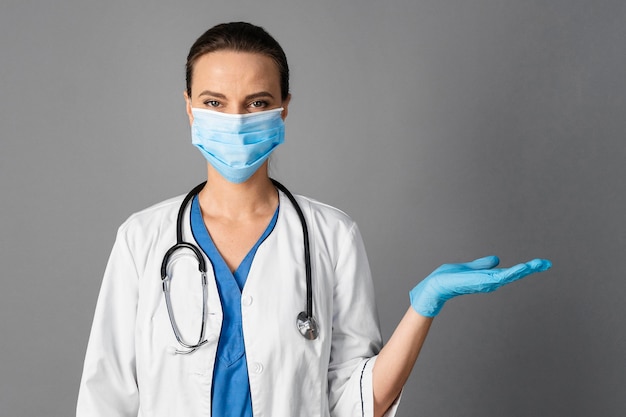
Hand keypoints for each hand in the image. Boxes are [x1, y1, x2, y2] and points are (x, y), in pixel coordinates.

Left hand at [409, 256, 551, 316]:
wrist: (435, 286)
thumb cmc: (448, 279)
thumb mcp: (468, 268)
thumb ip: (482, 265)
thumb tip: (496, 259)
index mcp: (487, 278)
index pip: (509, 272)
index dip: (524, 269)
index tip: (540, 264)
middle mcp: (489, 282)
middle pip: (513, 275)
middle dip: (529, 269)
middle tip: (546, 263)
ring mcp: (486, 283)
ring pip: (510, 275)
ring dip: (524, 270)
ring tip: (539, 264)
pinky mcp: (480, 282)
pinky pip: (499, 276)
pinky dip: (511, 272)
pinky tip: (521, 268)